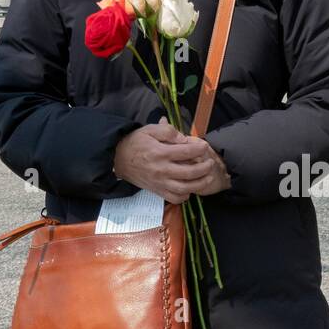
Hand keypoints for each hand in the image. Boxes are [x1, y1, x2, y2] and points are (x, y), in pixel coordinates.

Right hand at [113, 118, 230, 201]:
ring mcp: (160, 183)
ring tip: (208, 177)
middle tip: (210, 163)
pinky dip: (185, 195)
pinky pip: (174, 198)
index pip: (186, 152)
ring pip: (184, 188)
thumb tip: (183, 138)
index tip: (204, 146)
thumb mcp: (149, 130)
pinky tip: (190, 188)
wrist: (118, 159)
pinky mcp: (157, 191)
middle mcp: (161, 170)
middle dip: (204, 168)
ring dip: (199, 184)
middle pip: (189, 172)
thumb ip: (167, 131)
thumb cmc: (136, 142)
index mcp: (160, 153)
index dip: (199, 149)